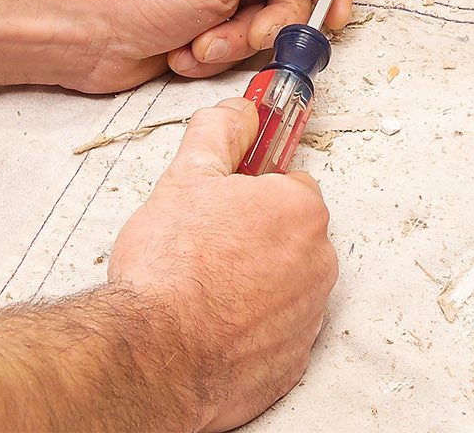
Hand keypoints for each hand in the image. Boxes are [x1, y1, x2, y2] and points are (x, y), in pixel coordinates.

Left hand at [74, 0, 354, 92]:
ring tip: (200, 41)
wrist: (88, 34)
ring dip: (233, 43)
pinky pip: (235, 51)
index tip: (334, 13)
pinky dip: (212, 57)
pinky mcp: (205, 30)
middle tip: (245, 29)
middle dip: (266, 23)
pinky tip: (183, 51)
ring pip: (263, 28)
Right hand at [108, 99, 336, 431]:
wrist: (153, 357)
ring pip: (284, 283)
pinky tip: (212, 325)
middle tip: (204, 246)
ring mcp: (309, 317)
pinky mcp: (293, 362)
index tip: (222, 204)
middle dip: (254, 236)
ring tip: (203, 288)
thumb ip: (220, 132)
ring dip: (254, 282)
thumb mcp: (186, 177)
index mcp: (301, 211)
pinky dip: (251, 328)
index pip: (288, 184)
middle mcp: (319, 264)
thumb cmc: (168, 269)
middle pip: (290, 234)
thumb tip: (239, 110)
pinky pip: (276, 332)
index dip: (250, 191)